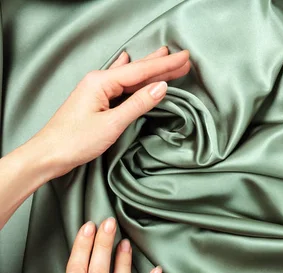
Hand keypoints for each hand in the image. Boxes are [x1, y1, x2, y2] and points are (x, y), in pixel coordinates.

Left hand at [31, 46, 190, 176]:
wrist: (48, 155)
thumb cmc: (76, 140)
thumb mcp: (112, 123)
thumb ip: (138, 104)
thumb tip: (161, 87)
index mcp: (101, 82)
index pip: (141, 71)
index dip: (165, 65)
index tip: (185, 58)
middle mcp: (99, 81)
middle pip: (136, 70)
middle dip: (161, 64)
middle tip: (183, 58)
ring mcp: (96, 90)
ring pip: (130, 77)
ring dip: (150, 70)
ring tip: (166, 58)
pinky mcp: (95, 100)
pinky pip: (120, 84)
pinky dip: (132, 75)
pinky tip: (128, 61)